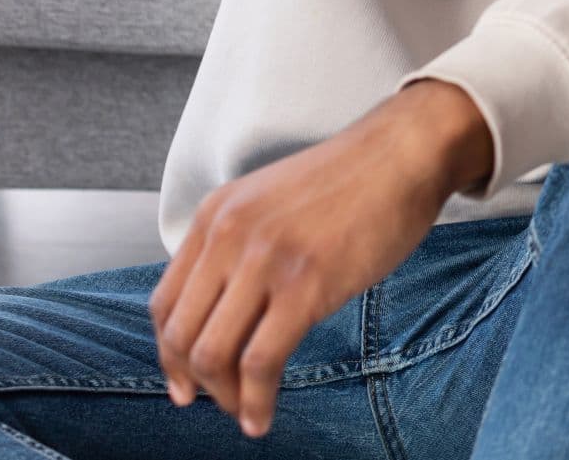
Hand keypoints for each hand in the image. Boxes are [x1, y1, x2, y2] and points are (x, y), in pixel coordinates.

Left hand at [149, 80, 492, 436]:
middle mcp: (228, 235)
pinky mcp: (305, 286)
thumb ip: (241, 244)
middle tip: (215, 402)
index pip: (165, 302)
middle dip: (193, 382)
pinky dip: (255, 400)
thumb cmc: (352, 180)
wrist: (403, 153)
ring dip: (224, 397)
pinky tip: (263, 415)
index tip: (184, 381)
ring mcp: (265, 260)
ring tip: (245, 412)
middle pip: (181, 334)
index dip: (168, 353)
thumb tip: (229, 310)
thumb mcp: (272, 199)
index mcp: (215, 214)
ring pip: (212, 354)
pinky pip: (260, 362)